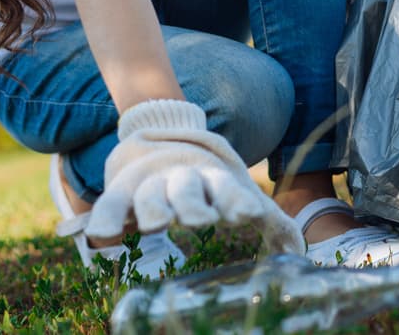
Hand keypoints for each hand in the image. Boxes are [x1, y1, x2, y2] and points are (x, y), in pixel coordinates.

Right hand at [86, 99, 302, 253]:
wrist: (156, 147)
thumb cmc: (207, 185)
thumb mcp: (238, 197)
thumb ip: (269, 223)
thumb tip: (296, 251)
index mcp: (214, 177)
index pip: (226, 187)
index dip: (235, 200)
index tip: (248, 215)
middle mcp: (181, 178)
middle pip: (186, 188)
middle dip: (192, 203)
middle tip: (200, 220)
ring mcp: (150, 185)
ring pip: (150, 195)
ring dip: (154, 209)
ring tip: (157, 226)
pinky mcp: (121, 194)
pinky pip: (110, 207)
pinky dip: (105, 218)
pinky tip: (102, 235)